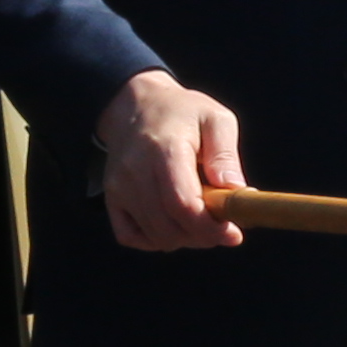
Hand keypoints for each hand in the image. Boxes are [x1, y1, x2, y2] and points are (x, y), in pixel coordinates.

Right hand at [97, 70, 253, 253]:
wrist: (134, 106)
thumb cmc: (182, 113)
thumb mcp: (215, 118)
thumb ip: (226, 154)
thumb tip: (235, 190)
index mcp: (165, 150)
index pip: (183, 204)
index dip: (210, 227)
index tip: (234, 234)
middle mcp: (136, 171)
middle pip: (168, 227)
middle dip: (202, 237)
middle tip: (221, 226)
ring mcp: (119, 186)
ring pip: (154, 236)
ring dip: (183, 239)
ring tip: (198, 220)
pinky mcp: (111, 196)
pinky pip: (130, 236)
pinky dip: (154, 241)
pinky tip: (172, 226)